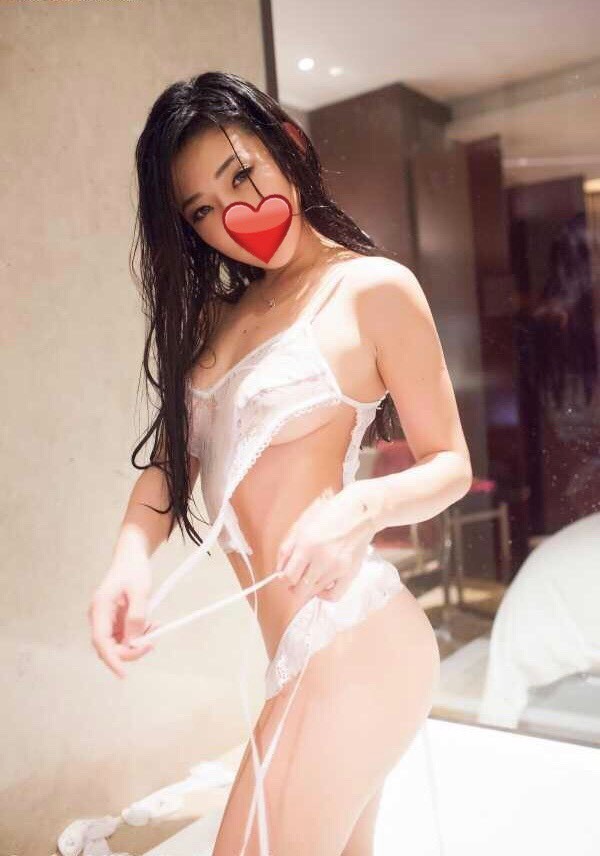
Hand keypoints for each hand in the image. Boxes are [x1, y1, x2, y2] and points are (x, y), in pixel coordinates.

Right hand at [88, 562, 158, 678]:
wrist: (131, 556)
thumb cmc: (134, 569)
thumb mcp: (140, 591)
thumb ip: (136, 616)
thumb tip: (132, 641)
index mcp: (100, 608)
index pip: (101, 641)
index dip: (112, 660)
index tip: (123, 674)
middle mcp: (99, 617)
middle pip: (109, 647)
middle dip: (130, 650)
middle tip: (152, 642)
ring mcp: (106, 619)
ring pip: (119, 643)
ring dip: (137, 642)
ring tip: (155, 626)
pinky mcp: (114, 619)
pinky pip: (125, 635)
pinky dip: (138, 634)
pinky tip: (152, 624)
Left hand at [275, 482, 380, 601]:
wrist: (359, 513)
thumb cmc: (330, 515)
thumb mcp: (301, 526)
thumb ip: (287, 549)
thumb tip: (280, 570)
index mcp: (307, 545)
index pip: (288, 576)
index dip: (283, 579)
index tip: (285, 576)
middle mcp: (322, 559)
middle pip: (300, 589)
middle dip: (293, 587)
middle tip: (294, 581)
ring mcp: (337, 568)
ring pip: (314, 592)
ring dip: (308, 588)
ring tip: (309, 578)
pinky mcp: (350, 573)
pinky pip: (334, 596)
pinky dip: (325, 595)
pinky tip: (322, 587)